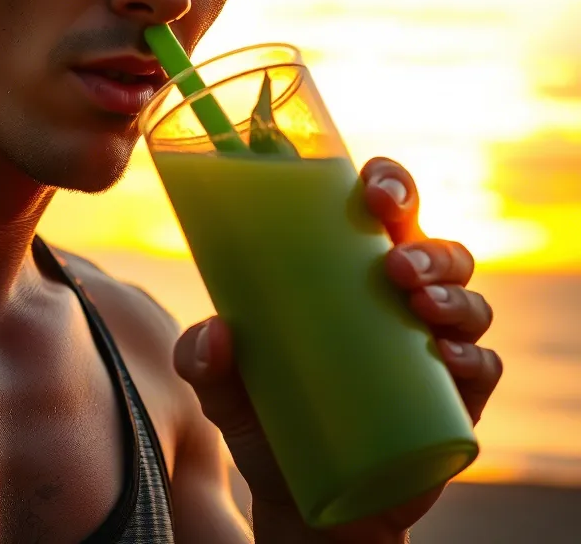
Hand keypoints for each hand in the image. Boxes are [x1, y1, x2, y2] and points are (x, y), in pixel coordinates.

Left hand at [173, 157, 502, 541]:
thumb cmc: (267, 418)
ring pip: (468, 300)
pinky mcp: (454, 402)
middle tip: (396, 263)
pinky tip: (450, 358)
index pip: (383, 208)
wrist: (305, 501)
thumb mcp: (222, 388)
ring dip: (453, 294)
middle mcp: (399, 300)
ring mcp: (432, 348)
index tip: (372, 188)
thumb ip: (201, 361)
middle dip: (427, 245)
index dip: (389, 183)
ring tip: (418, 301)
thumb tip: (215, 332)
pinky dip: (475, 358)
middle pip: (437, 248)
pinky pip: (484, 368)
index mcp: (349, 271)